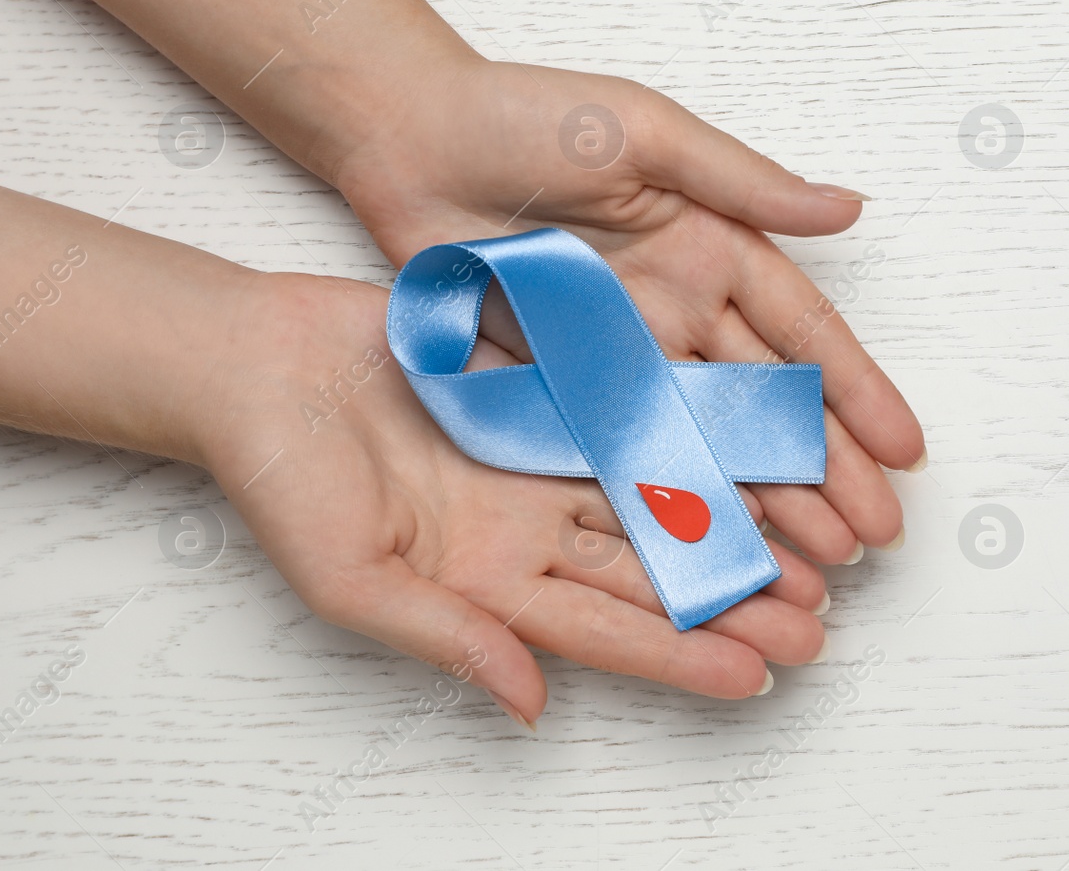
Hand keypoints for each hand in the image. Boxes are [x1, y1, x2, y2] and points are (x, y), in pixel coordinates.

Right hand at [202, 271, 831, 725]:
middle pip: (651, 571)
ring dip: (731, 519)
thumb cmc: (280, 479)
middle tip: (815, 623)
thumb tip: (531, 705)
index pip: (607, 631)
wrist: (253, 363)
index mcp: (488, 584)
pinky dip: (691, 431)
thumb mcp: (352, 579)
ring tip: (811, 545)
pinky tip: (752, 444)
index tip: (758, 676)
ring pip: (658, 495)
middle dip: (731, 600)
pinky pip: (634, 412)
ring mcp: (541, 460)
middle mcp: (529, 528)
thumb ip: (447, 639)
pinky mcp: (546, 393)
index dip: (682, 655)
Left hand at [328, 57, 927, 565]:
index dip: (858, 393)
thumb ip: (744, 183)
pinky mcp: (562, 388)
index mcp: (712, 248)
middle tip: (876, 536)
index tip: (906, 452)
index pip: (803, 333)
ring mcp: (622, 357)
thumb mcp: (646, 132)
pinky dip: (669, 503)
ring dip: (765, 502)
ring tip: (817, 563)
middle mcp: (679, 311)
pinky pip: (624, 456)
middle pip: (767, 406)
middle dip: (828, 471)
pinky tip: (712, 549)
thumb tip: (850, 208)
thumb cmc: (527, 116)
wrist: (408, 138)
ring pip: (707, 445)